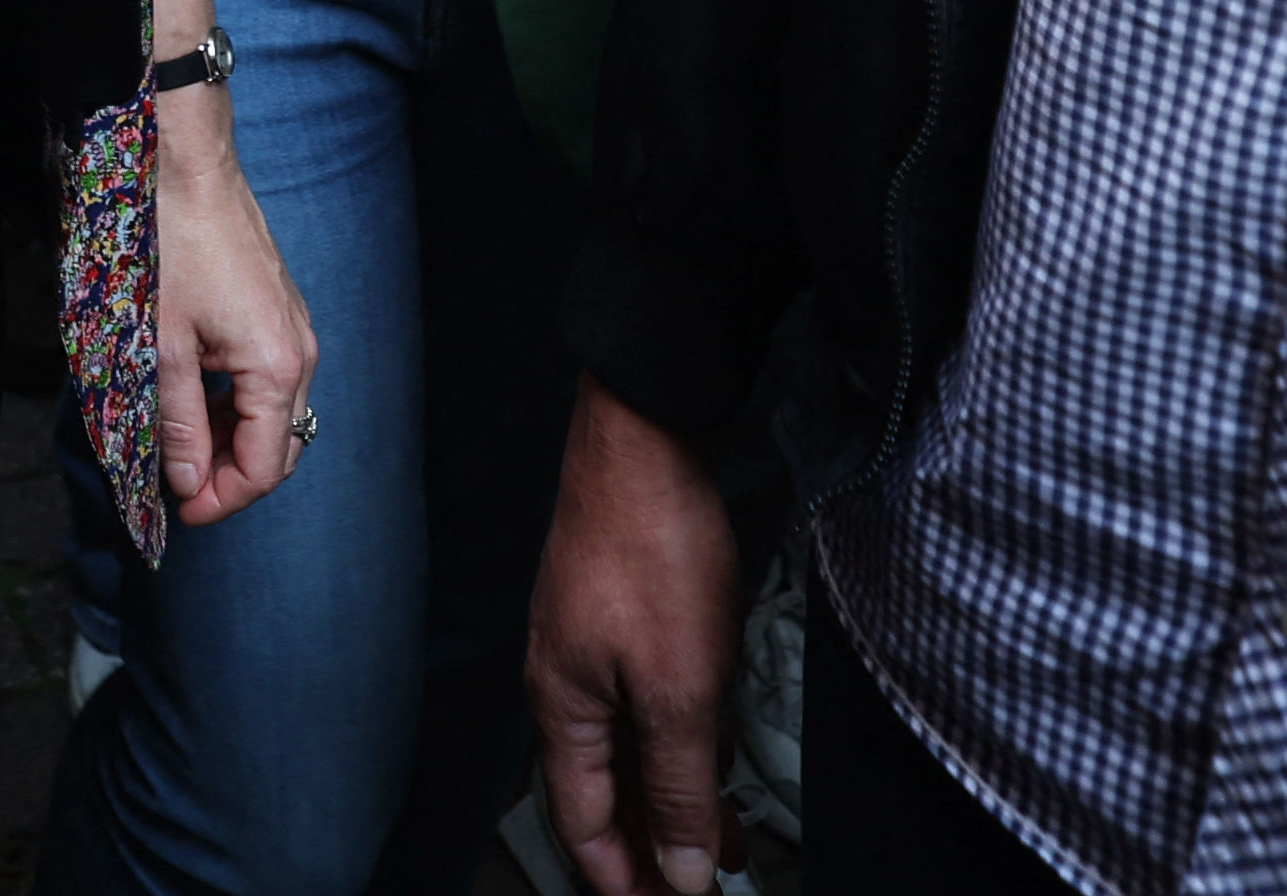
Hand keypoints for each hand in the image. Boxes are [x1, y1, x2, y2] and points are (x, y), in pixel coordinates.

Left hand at [146, 103, 315, 524]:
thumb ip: (176, 422)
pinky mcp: (277, 309)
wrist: (185, 165)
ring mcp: (293, 328)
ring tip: (175, 440)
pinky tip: (191, 396)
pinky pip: (265, 378)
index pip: (264, 467)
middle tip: (176, 484)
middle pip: (277, 445)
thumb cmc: (170, 245)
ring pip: (272, 412)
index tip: (179, 512)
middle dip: (228, 475)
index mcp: (276, 367)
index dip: (222, 500)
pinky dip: (233, 402)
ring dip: (229, 438)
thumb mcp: (161, 345)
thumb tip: (187, 483)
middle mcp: (299, 351)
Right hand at [526, 377, 740, 895]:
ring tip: (723, 841)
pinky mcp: (621, 615)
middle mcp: (566, 682)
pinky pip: (643, 707)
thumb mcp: (678, 689)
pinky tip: (713, 758)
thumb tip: (680, 870)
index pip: (582, 826)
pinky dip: (677, 746)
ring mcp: (592, 646)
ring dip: (670, 800)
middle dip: (650, 848)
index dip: (622, 879)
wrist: (647, 435)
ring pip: (627, 750)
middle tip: (698, 883)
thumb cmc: (650, 549)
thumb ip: (677, 785)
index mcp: (562, 709)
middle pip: (601, 793)